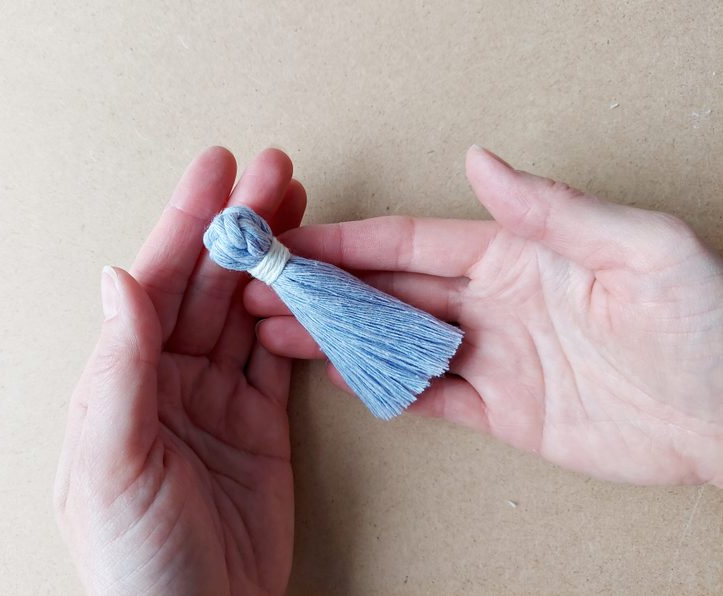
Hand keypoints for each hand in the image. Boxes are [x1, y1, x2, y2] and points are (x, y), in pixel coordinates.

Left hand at [54, 148, 304, 594]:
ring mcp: (219, 400)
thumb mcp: (112, 462)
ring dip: (275, 263)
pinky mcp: (263, 424)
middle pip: (209, 286)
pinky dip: (302, 319)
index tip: (219, 171)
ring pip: (250, 313)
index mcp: (123, 380)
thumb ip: (117, 369)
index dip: (188, 223)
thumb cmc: (137, 558)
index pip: (157, 283)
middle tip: (276, 173)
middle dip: (242, 228)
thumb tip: (117, 279)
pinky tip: (315, 282)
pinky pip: (283, 358)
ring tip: (302, 210)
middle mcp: (169, 380)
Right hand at [246, 145, 722, 486]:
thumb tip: (479, 161)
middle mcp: (493, 301)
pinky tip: (339, 377)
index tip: (297, 241)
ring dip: (339, 338)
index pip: (412, 242)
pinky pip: (429, 397)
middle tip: (267, 289)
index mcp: (515, 254)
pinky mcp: (502, 410)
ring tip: (280, 333)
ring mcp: (493, 356)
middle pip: (390, 291)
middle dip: (325, 289)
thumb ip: (552, 209)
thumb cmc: (703, 325)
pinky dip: (383, 389)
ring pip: (397, 344)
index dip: (350, 242)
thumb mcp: (638, 248)